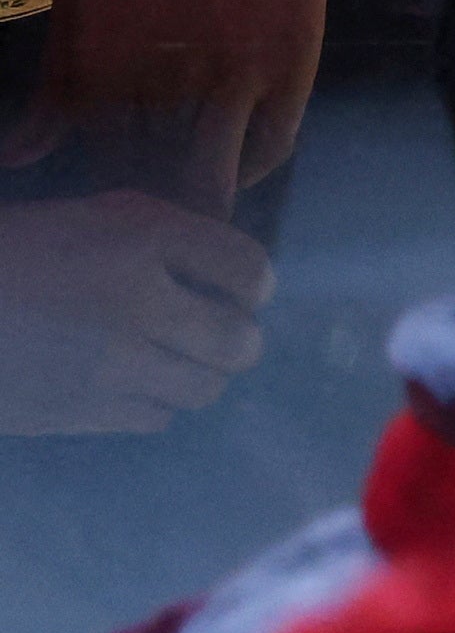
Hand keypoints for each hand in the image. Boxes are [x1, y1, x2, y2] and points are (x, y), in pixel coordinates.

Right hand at [0, 193, 272, 434]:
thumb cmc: (15, 250)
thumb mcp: (95, 215)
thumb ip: (168, 237)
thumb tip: (232, 275)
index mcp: (142, 239)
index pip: (251, 270)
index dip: (253, 284)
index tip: (238, 288)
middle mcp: (137, 303)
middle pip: (241, 342)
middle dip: (237, 336)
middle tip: (215, 329)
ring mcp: (109, 365)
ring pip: (205, 388)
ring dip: (198, 372)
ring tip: (169, 355)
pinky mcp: (78, 412)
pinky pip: (157, 417)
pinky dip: (155, 401)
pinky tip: (128, 379)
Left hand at [2, 0, 328, 204]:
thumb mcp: (81, 1)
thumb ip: (57, 85)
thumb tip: (20, 158)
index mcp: (100, 69)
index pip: (106, 161)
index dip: (116, 178)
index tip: (124, 179)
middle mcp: (162, 85)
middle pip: (156, 177)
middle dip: (157, 193)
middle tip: (164, 191)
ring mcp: (232, 76)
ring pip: (213, 174)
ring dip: (202, 190)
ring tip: (201, 188)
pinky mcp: (288, 62)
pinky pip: (272, 144)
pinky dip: (254, 167)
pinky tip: (241, 166)